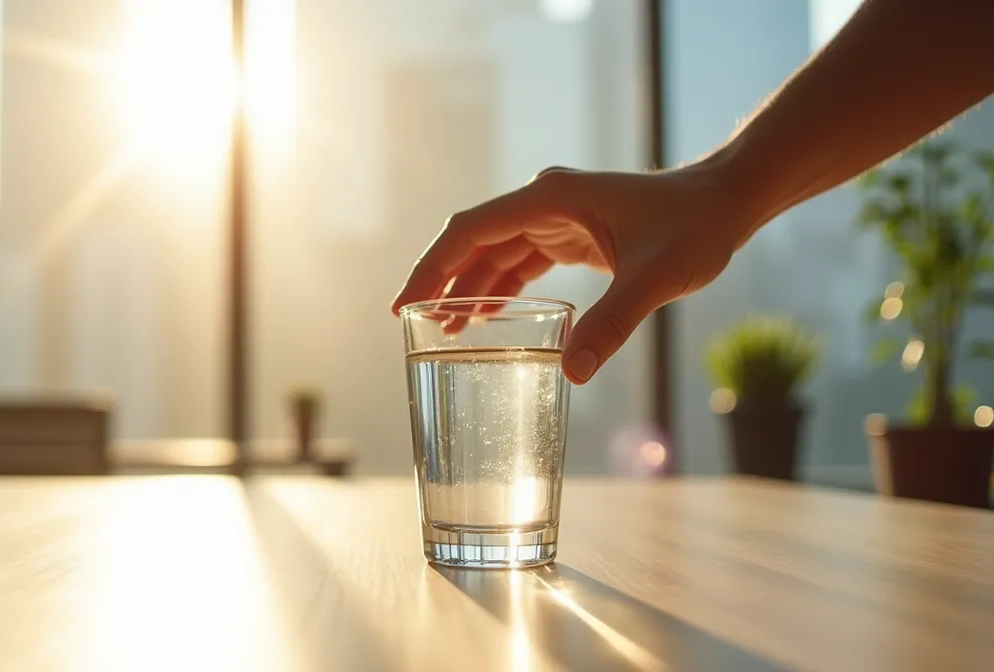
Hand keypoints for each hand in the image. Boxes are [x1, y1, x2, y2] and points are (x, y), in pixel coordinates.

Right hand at [390, 163, 748, 384]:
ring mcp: (557, 218)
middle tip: (411, 325)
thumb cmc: (696, 226)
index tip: (404, 304)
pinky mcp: (571, 234)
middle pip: (474, 242)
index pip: (471, 231)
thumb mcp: (655, 278)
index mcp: (551, 200)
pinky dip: (500, 288)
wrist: (728, 201)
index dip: (433, 267)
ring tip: (444, 331)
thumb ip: (612, 324)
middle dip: (442, 282)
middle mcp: (545, 204)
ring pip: (494, 253)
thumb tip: (571, 375)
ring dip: (469, 288)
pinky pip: (520, 261)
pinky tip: (486, 316)